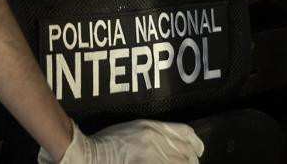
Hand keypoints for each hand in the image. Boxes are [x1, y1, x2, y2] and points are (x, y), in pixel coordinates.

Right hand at [40, 120, 203, 163]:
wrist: (90, 154)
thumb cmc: (107, 142)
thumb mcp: (133, 129)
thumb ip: (153, 134)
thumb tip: (171, 145)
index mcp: (152, 126)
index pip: (185, 133)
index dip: (195, 144)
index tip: (197, 152)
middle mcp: (155, 139)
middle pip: (186, 152)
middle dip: (191, 161)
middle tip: (191, 163)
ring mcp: (151, 155)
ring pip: (181, 162)